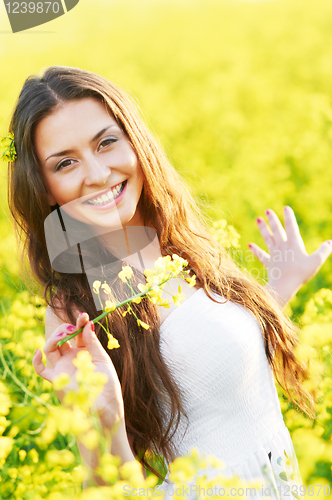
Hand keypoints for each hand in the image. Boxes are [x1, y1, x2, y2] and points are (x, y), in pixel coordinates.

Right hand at [33, 313, 123, 428]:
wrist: (105, 410)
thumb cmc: (107, 386)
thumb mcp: (103, 361)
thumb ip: (93, 344)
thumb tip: (87, 325)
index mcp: (85, 352)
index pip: (78, 333)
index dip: (80, 323)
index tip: (84, 316)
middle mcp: (72, 358)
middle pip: (62, 338)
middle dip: (66, 328)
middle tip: (74, 325)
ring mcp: (63, 368)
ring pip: (50, 348)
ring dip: (54, 338)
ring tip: (65, 333)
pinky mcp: (57, 380)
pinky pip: (42, 371)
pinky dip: (36, 362)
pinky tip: (38, 352)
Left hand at [248, 206, 331, 307]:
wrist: (284, 286)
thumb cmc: (301, 273)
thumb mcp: (316, 261)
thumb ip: (324, 251)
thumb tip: (331, 242)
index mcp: (294, 244)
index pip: (291, 227)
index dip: (289, 217)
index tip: (285, 207)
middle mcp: (282, 246)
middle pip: (277, 230)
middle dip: (273, 219)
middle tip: (267, 210)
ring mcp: (274, 254)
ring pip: (268, 239)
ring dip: (263, 229)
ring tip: (258, 219)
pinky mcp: (269, 263)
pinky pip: (261, 255)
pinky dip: (255, 250)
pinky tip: (249, 245)